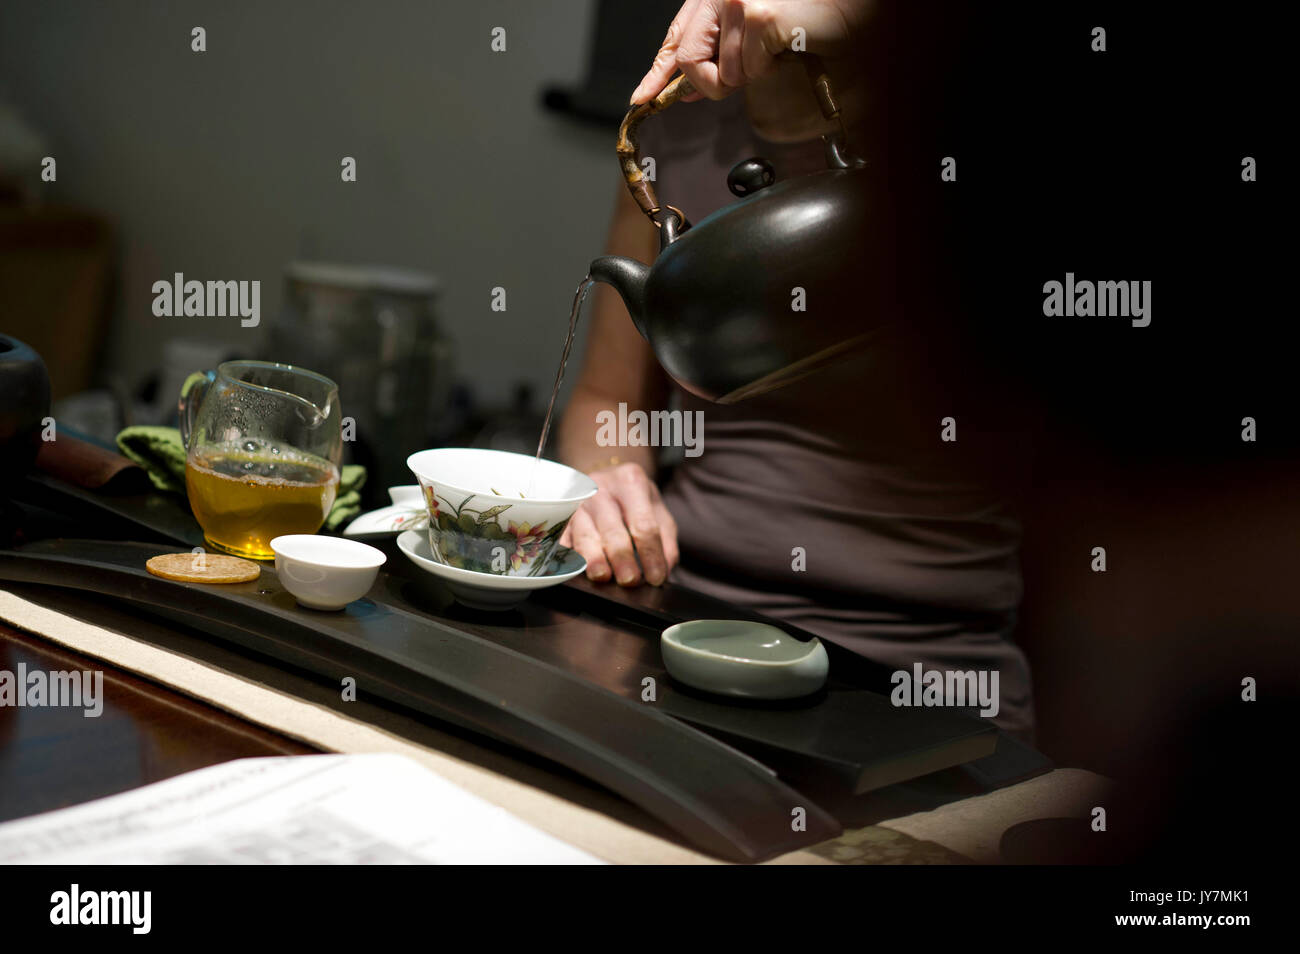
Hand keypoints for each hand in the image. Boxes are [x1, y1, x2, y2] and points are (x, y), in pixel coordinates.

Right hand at [559, 462, 679, 585]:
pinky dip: (569, 556)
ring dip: (593, 558)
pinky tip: (576, 571)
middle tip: (630, 580)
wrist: (604, 480)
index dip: (650, 553)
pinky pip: (562, 539)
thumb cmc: (634, 500)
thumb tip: (663, 570)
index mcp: (631, 482)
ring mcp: (577, 503)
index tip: (656, 577)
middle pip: (612, 529)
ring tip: (602, 576)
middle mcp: (600, 489)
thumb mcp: (657, 511)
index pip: (643, 524)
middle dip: (622, 557)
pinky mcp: (560, 518)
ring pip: (584, 534)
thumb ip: (665, 540)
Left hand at [630, 0, 871, 103]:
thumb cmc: (801, 18)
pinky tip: (784, 47)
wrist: (841, 11)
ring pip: (723, 73)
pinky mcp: (758, 18)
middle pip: (688, 61)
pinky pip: (747, 70)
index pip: (676, 38)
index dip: (657, 72)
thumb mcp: (749, 39)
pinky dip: (768, 70)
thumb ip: (718, 58)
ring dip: (751, 75)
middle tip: (743, 75)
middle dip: (711, 83)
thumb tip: (690, 89)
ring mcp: (738, 2)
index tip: (642, 96)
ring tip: (774, 50)